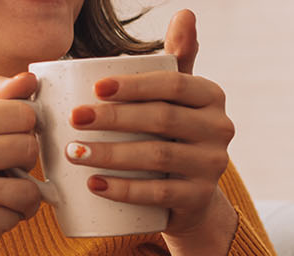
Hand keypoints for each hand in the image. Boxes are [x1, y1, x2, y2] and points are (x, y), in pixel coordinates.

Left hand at [66, 9, 237, 255]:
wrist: (188, 197)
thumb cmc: (171, 135)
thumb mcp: (176, 97)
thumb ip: (176, 59)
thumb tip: (185, 12)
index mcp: (211, 96)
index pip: (172, 84)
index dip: (134, 85)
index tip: (94, 88)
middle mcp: (220, 129)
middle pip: (161, 119)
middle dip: (113, 118)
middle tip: (73, 120)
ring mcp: (213, 166)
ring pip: (158, 156)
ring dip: (111, 154)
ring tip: (74, 153)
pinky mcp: (198, 198)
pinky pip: (159, 193)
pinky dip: (124, 189)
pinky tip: (94, 185)